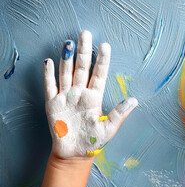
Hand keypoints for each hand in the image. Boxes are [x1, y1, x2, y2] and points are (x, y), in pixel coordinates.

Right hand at [43, 31, 137, 157]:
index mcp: (95, 97)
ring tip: (69, 42)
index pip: (99, 74)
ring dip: (67, 58)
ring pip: (67, 72)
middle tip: (85, 33)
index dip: (102, 60)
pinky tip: (49, 61)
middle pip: (82, 67)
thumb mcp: (109, 128)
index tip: (105, 45)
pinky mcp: (53, 103)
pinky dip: (48, 74)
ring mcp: (66, 96)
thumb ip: (120, 113)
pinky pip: (50, 86)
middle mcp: (81, 93)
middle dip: (84, 51)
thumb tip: (135, 100)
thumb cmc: (94, 141)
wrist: (74, 153)